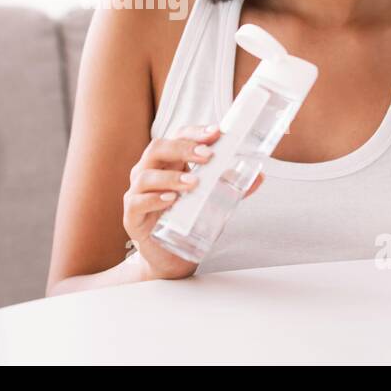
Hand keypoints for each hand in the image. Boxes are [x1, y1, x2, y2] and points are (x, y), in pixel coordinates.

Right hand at [124, 124, 264, 279]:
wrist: (170, 258)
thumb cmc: (186, 222)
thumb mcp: (212, 201)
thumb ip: (232, 187)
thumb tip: (259, 176)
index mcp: (168, 163)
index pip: (177, 137)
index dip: (194, 132)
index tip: (215, 132)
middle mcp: (149, 173)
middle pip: (158, 148)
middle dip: (183, 148)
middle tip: (207, 155)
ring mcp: (137, 194)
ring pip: (145, 175)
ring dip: (171, 176)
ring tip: (194, 183)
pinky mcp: (132, 216)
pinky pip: (137, 202)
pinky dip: (154, 199)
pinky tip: (171, 200)